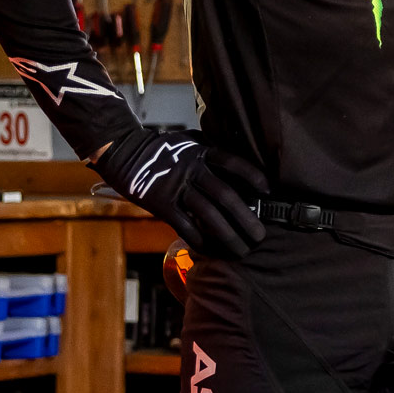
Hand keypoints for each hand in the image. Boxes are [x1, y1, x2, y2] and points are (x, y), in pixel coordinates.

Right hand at [101, 131, 270, 259]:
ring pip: (208, 215)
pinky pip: (185, 226)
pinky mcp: (161, 203)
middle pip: (225, 195)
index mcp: (202, 152)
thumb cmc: (164, 149)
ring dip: (228, 236)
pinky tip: (211, 251)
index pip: (233, 163)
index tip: (268, 192)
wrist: (125, 152)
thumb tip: (243, 165)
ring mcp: (176, 187)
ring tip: (242, 251)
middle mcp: (192, 169)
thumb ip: (213, 151)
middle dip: (246, 218)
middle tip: (260, 236)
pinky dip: (200, 241)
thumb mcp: (191, 141)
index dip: (253, 177)